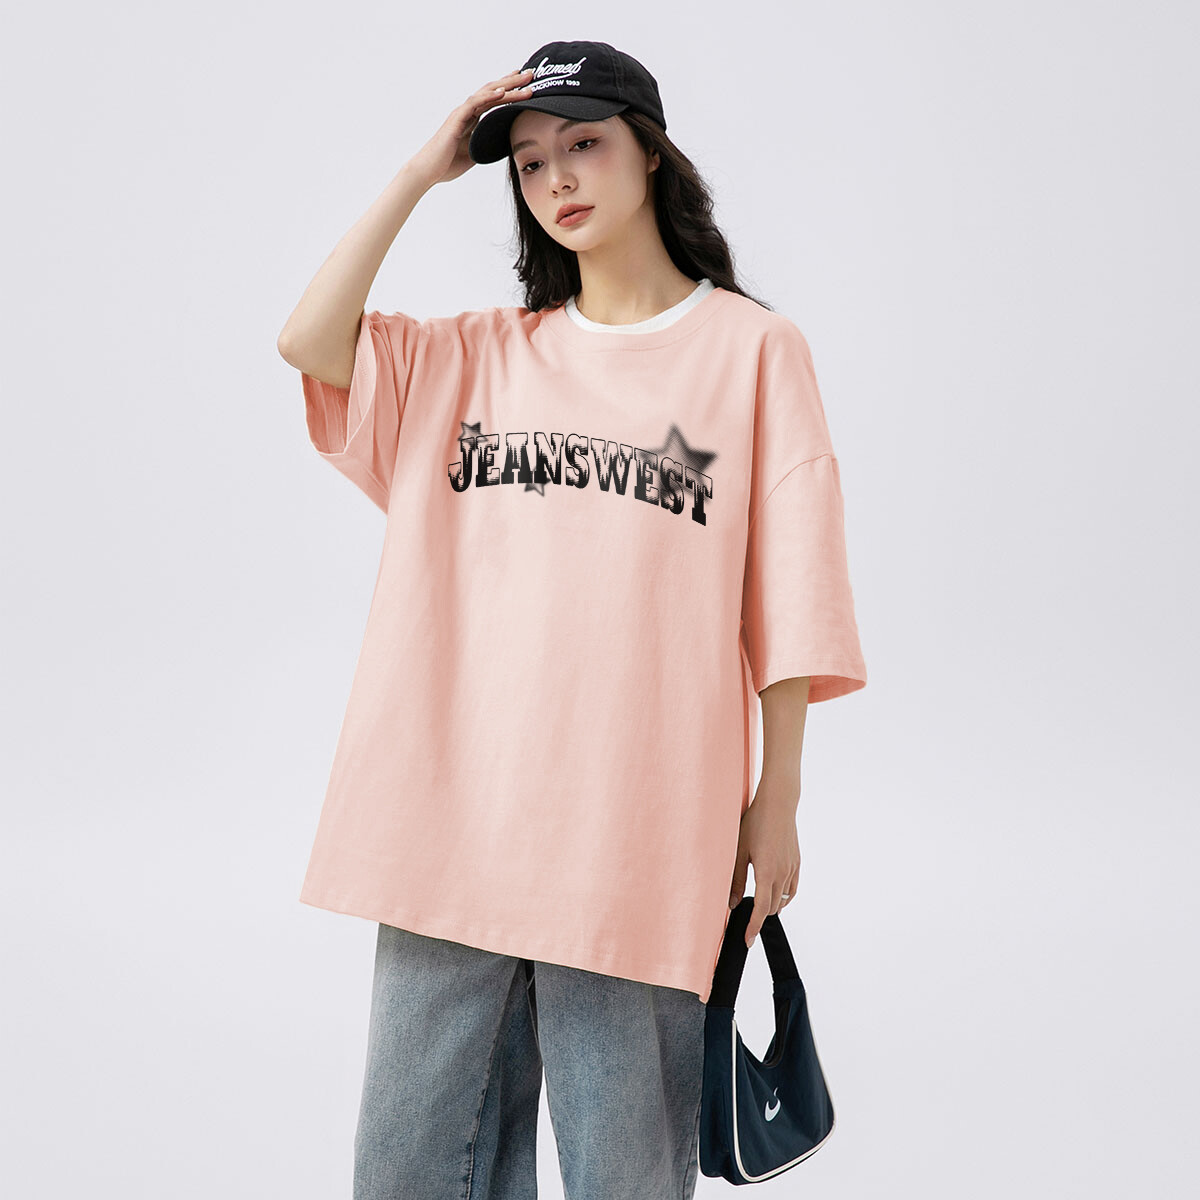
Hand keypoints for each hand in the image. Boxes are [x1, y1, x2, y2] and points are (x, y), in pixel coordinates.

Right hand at [408, 68, 533, 186]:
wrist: (428, 171)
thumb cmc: (447, 164)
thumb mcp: (476, 154)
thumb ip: (487, 145)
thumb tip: (504, 145)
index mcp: (472, 119)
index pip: (494, 99)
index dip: (510, 90)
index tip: (526, 84)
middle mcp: (468, 112)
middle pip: (493, 91)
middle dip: (513, 82)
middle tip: (531, 73)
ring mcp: (462, 113)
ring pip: (487, 94)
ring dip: (507, 86)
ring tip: (524, 80)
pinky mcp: (457, 119)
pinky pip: (475, 103)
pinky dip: (489, 96)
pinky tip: (502, 91)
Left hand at [727, 791, 800, 948]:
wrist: (778, 804)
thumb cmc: (755, 823)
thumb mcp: (738, 850)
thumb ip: (736, 879)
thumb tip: (731, 903)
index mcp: (766, 873)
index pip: (760, 910)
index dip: (753, 927)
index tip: (748, 940)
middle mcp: (782, 874)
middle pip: (771, 908)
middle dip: (758, 917)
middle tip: (744, 920)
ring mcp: (792, 869)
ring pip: (783, 900)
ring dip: (770, 907)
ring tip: (757, 907)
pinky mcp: (796, 863)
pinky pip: (792, 888)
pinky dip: (783, 897)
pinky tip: (775, 895)